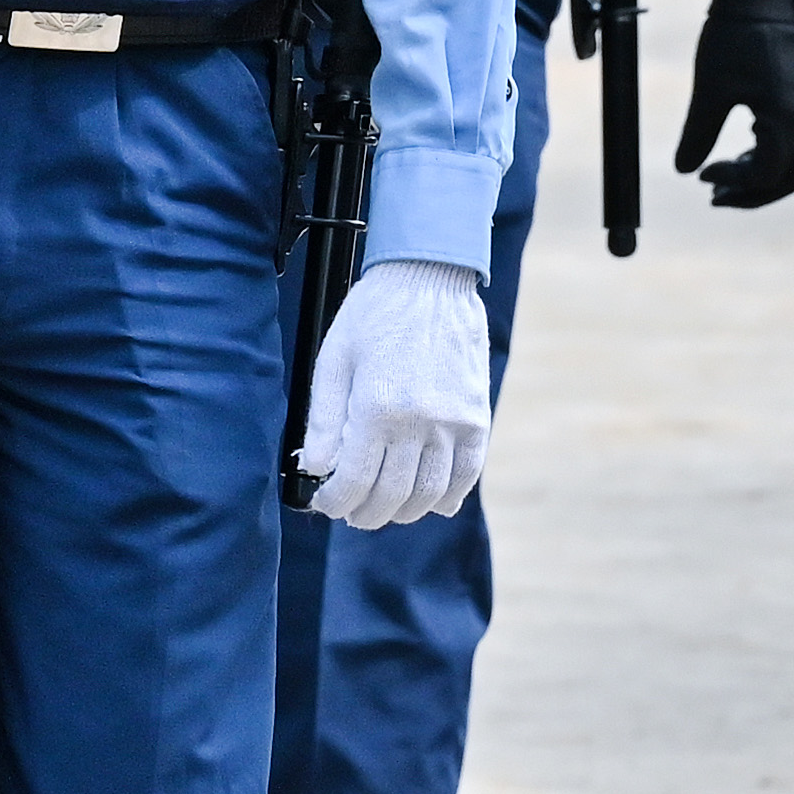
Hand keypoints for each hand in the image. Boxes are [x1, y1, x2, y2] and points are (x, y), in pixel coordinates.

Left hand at [296, 257, 492, 529]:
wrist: (429, 278)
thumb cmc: (373, 315)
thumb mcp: (334, 359)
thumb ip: (324, 419)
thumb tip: (316, 468)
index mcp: (376, 407)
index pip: (354, 480)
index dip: (336, 501)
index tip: (326, 503)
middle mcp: (418, 422)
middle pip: (391, 494)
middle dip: (366, 513)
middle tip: (353, 514)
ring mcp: (452, 422)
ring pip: (429, 492)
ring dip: (405, 512)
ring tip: (387, 511)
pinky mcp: (477, 417)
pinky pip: (467, 473)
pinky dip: (450, 496)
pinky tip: (434, 504)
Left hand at [681, 0, 793, 207]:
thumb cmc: (735, 38)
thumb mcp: (710, 90)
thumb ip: (698, 135)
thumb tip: (684, 171)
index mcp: (789, 123)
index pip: (764, 175)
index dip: (732, 183)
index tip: (702, 177)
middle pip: (789, 176)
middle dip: (753, 191)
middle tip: (717, 195)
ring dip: (764, 172)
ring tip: (729, 174)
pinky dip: (774, 150)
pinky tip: (747, 144)